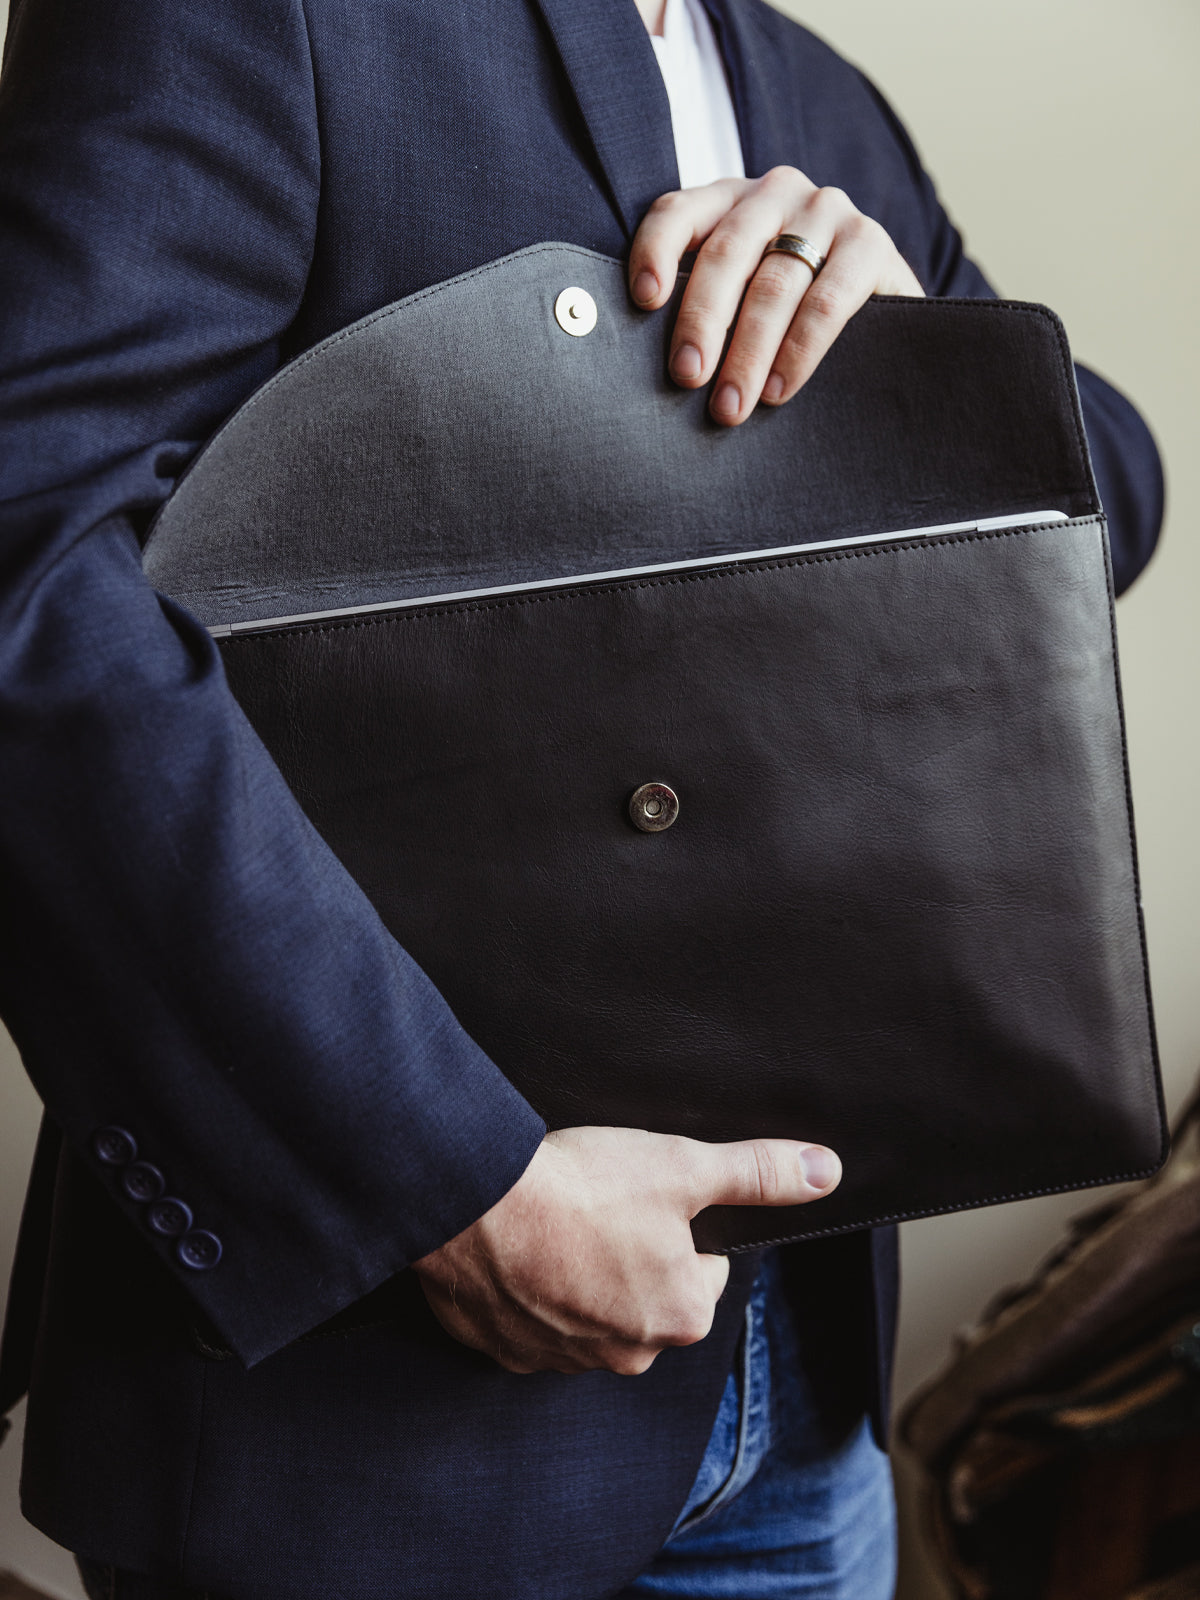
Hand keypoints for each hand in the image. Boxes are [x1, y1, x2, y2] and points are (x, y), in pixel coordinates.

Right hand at [412, 1124, 839, 1374]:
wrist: (473, 1203)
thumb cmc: (581, 1186)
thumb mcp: (684, 1166)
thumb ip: (759, 1173)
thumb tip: (825, 1172)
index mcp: (681, 1315)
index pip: (706, 1271)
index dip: (683, 1227)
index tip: (647, 1199)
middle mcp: (628, 1354)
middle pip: (649, 1297)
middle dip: (632, 1257)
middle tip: (600, 1205)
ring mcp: (561, 1358)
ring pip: (590, 1313)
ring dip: (580, 1277)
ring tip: (557, 1223)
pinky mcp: (504, 1351)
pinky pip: (530, 1322)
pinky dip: (529, 1291)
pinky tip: (520, 1249)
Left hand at [629, 166, 923, 424]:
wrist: (880, 307)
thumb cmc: (790, 310)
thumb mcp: (741, 294)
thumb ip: (705, 305)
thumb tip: (654, 362)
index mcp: (730, 201)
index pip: (679, 212)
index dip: (656, 251)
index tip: (644, 302)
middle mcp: (776, 193)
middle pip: (726, 252)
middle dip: (703, 321)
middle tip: (688, 377)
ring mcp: (827, 212)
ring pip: (774, 283)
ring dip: (748, 352)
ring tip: (731, 405)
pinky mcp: (871, 243)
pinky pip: (827, 301)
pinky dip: (799, 351)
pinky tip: (778, 390)